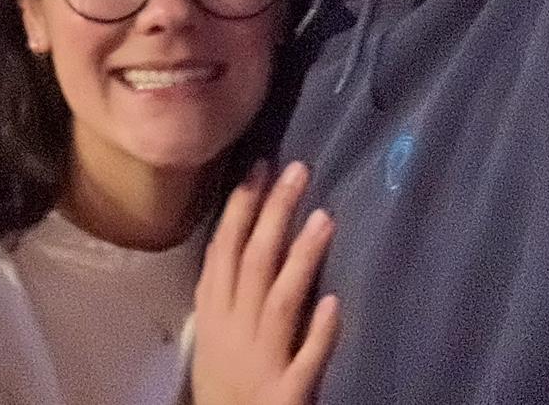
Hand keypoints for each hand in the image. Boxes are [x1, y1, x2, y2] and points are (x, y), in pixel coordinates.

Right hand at [191, 161, 339, 404]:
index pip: (224, 247)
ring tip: (325, 217)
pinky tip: (335, 304)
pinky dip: (319, 333)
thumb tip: (245, 238)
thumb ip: (229, 293)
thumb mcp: (213, 334)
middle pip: (254, 261)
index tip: (260, 166)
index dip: (241, 206)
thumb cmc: (225, 386)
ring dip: (301, 257)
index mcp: (213, 311)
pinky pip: (305, 360)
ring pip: (281, 300)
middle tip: (297, 170)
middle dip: (274, 213)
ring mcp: (260, 361)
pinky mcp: (286, 396)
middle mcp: (232, 328)